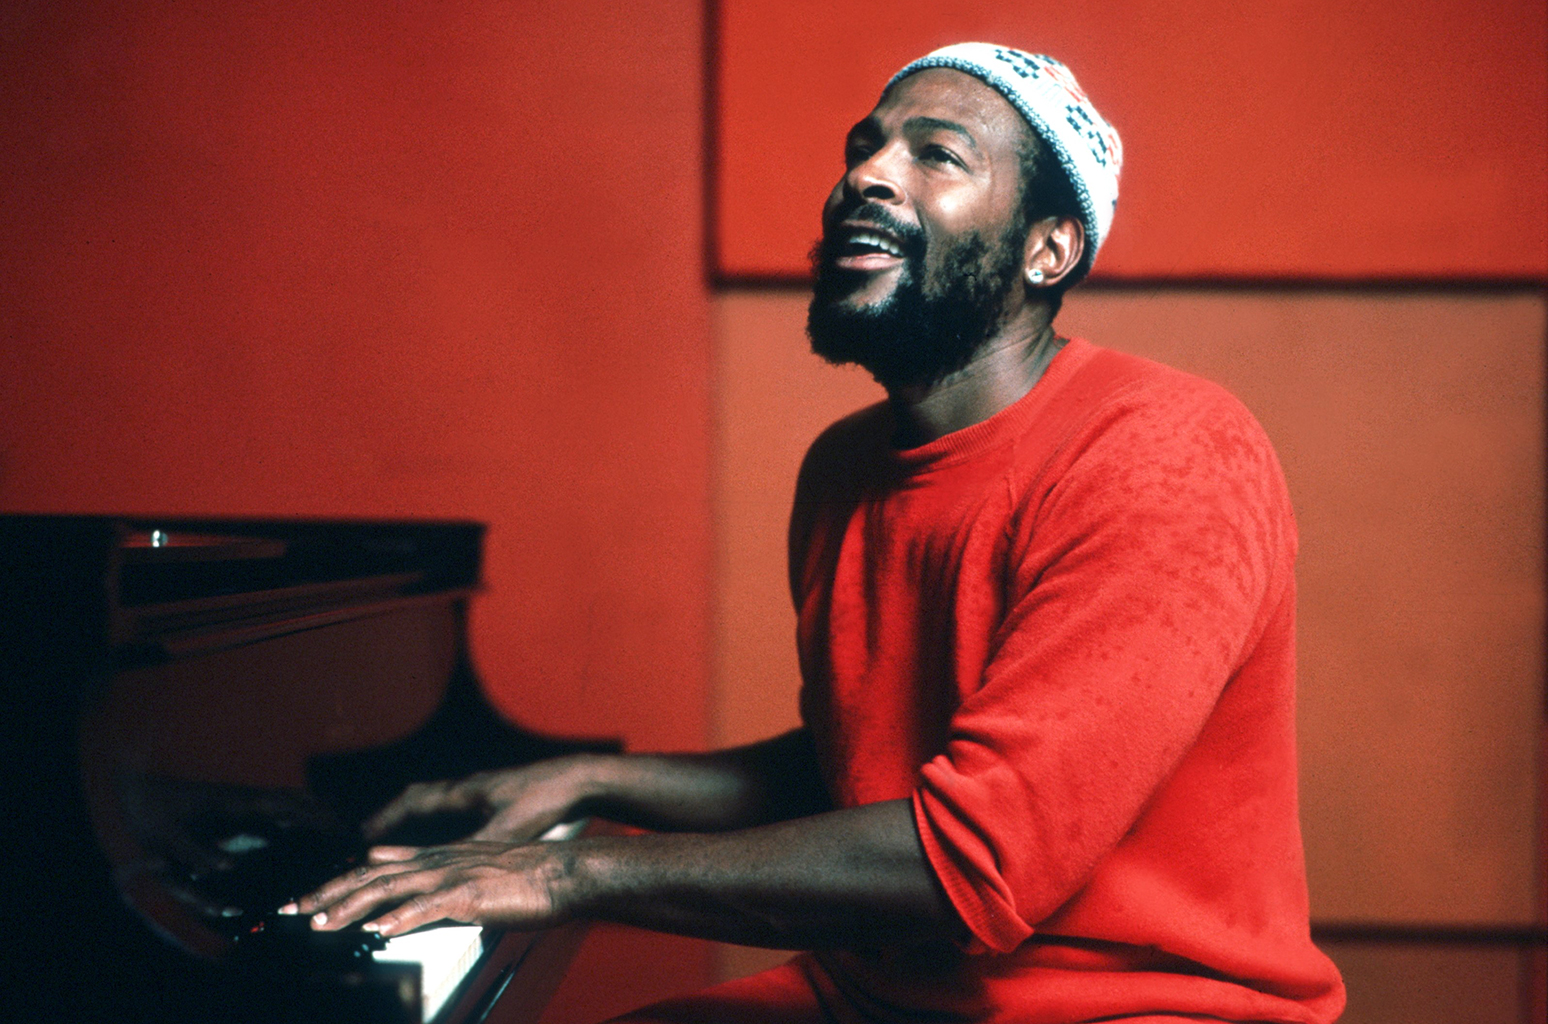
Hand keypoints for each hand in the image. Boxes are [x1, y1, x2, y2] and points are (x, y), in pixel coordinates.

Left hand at [280, 841, 570, 936]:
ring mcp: (451, 875)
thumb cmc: (524, 879)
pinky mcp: (470, 894)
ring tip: (320, 924)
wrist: (563, 872)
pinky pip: (427, 907)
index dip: (334, 883)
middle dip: (326, 894)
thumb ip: (434, 885)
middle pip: (368, 877)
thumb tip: (402, 904)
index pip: (372, 869)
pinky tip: (378, 930)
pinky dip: (399, 917)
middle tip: (289, 912)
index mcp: (434, 858)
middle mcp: (435, 862)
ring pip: (389, 890)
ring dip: (350, 908)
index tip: (302, 901)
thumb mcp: (470, 874)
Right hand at [363, 756, 591, 842]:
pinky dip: (439, 824)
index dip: (384, 820)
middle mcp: (468, 788)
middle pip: (417, 799)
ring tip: (396, 841)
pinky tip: (443, 840)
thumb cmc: (543, 798)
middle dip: (391, 818)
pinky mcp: (497, 799)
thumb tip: (444, 870)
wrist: (578, 779)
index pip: (412, 803)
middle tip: (368, 838)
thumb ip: (474, 848)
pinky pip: (455, 809)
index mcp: (463, 792)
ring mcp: (482, 792)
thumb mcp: (506, 828)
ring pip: (436, 803)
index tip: (362, 837)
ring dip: (414, 820)